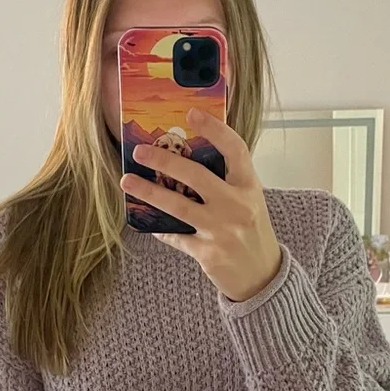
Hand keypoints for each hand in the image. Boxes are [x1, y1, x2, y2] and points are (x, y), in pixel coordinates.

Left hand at [121, 107, 282, 302]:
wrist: (262, 277)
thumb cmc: (251, 233)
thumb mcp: (249, 201)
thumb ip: (227, 182)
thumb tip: (187, 159)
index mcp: (249, 187)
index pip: (235, 150)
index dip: (214, 129)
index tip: (192, 114)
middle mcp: (237, 206)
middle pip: (196, 176)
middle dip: (164, 161)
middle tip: (139, 151)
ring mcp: (222, 231)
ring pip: (178, 206)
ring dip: (149, 192)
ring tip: (127, 181)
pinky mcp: (208, 253)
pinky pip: (176, 236)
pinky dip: (160, 228)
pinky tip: (148, 221)